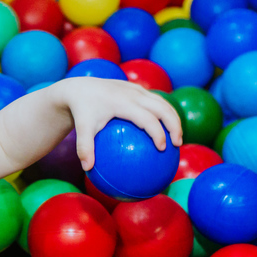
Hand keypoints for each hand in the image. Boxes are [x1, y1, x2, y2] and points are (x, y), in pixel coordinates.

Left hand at [59, 77, 183, 170]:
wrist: (79, 88)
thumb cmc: (82, 111)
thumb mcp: (81, 128)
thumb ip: (84, 148)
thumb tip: (87, 168)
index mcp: (123, 102)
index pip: (147, 118)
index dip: (158, 133)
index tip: (161, 149)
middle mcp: (133, 93)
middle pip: (163, 108)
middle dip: (174, 125)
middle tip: (178, 144)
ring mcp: (136, 89)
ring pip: (163, 102)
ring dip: (174, 118)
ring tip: (177, 137)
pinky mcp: (136, 88)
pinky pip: (155, 100)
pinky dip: (164, 113)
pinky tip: (164, 129)